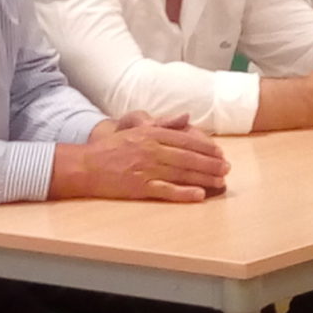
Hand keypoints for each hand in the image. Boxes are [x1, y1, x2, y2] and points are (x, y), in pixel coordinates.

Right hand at [57, 112, 230, 202]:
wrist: (85, 166)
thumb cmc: (110, 148)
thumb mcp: (135, 129)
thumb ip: (162, 124)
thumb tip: (186, 117)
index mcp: (150, 134)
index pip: (185, 140)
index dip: (205, 147)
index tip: (220, 153)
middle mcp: (151, 150)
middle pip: (188, 157)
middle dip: (210, 164)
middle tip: (226, 168)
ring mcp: (145, 169)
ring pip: (181, 173)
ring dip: (204, 178)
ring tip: (220, 181)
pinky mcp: (139, 187)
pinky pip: (166, 191)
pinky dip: (184, 193)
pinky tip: (198, 195)